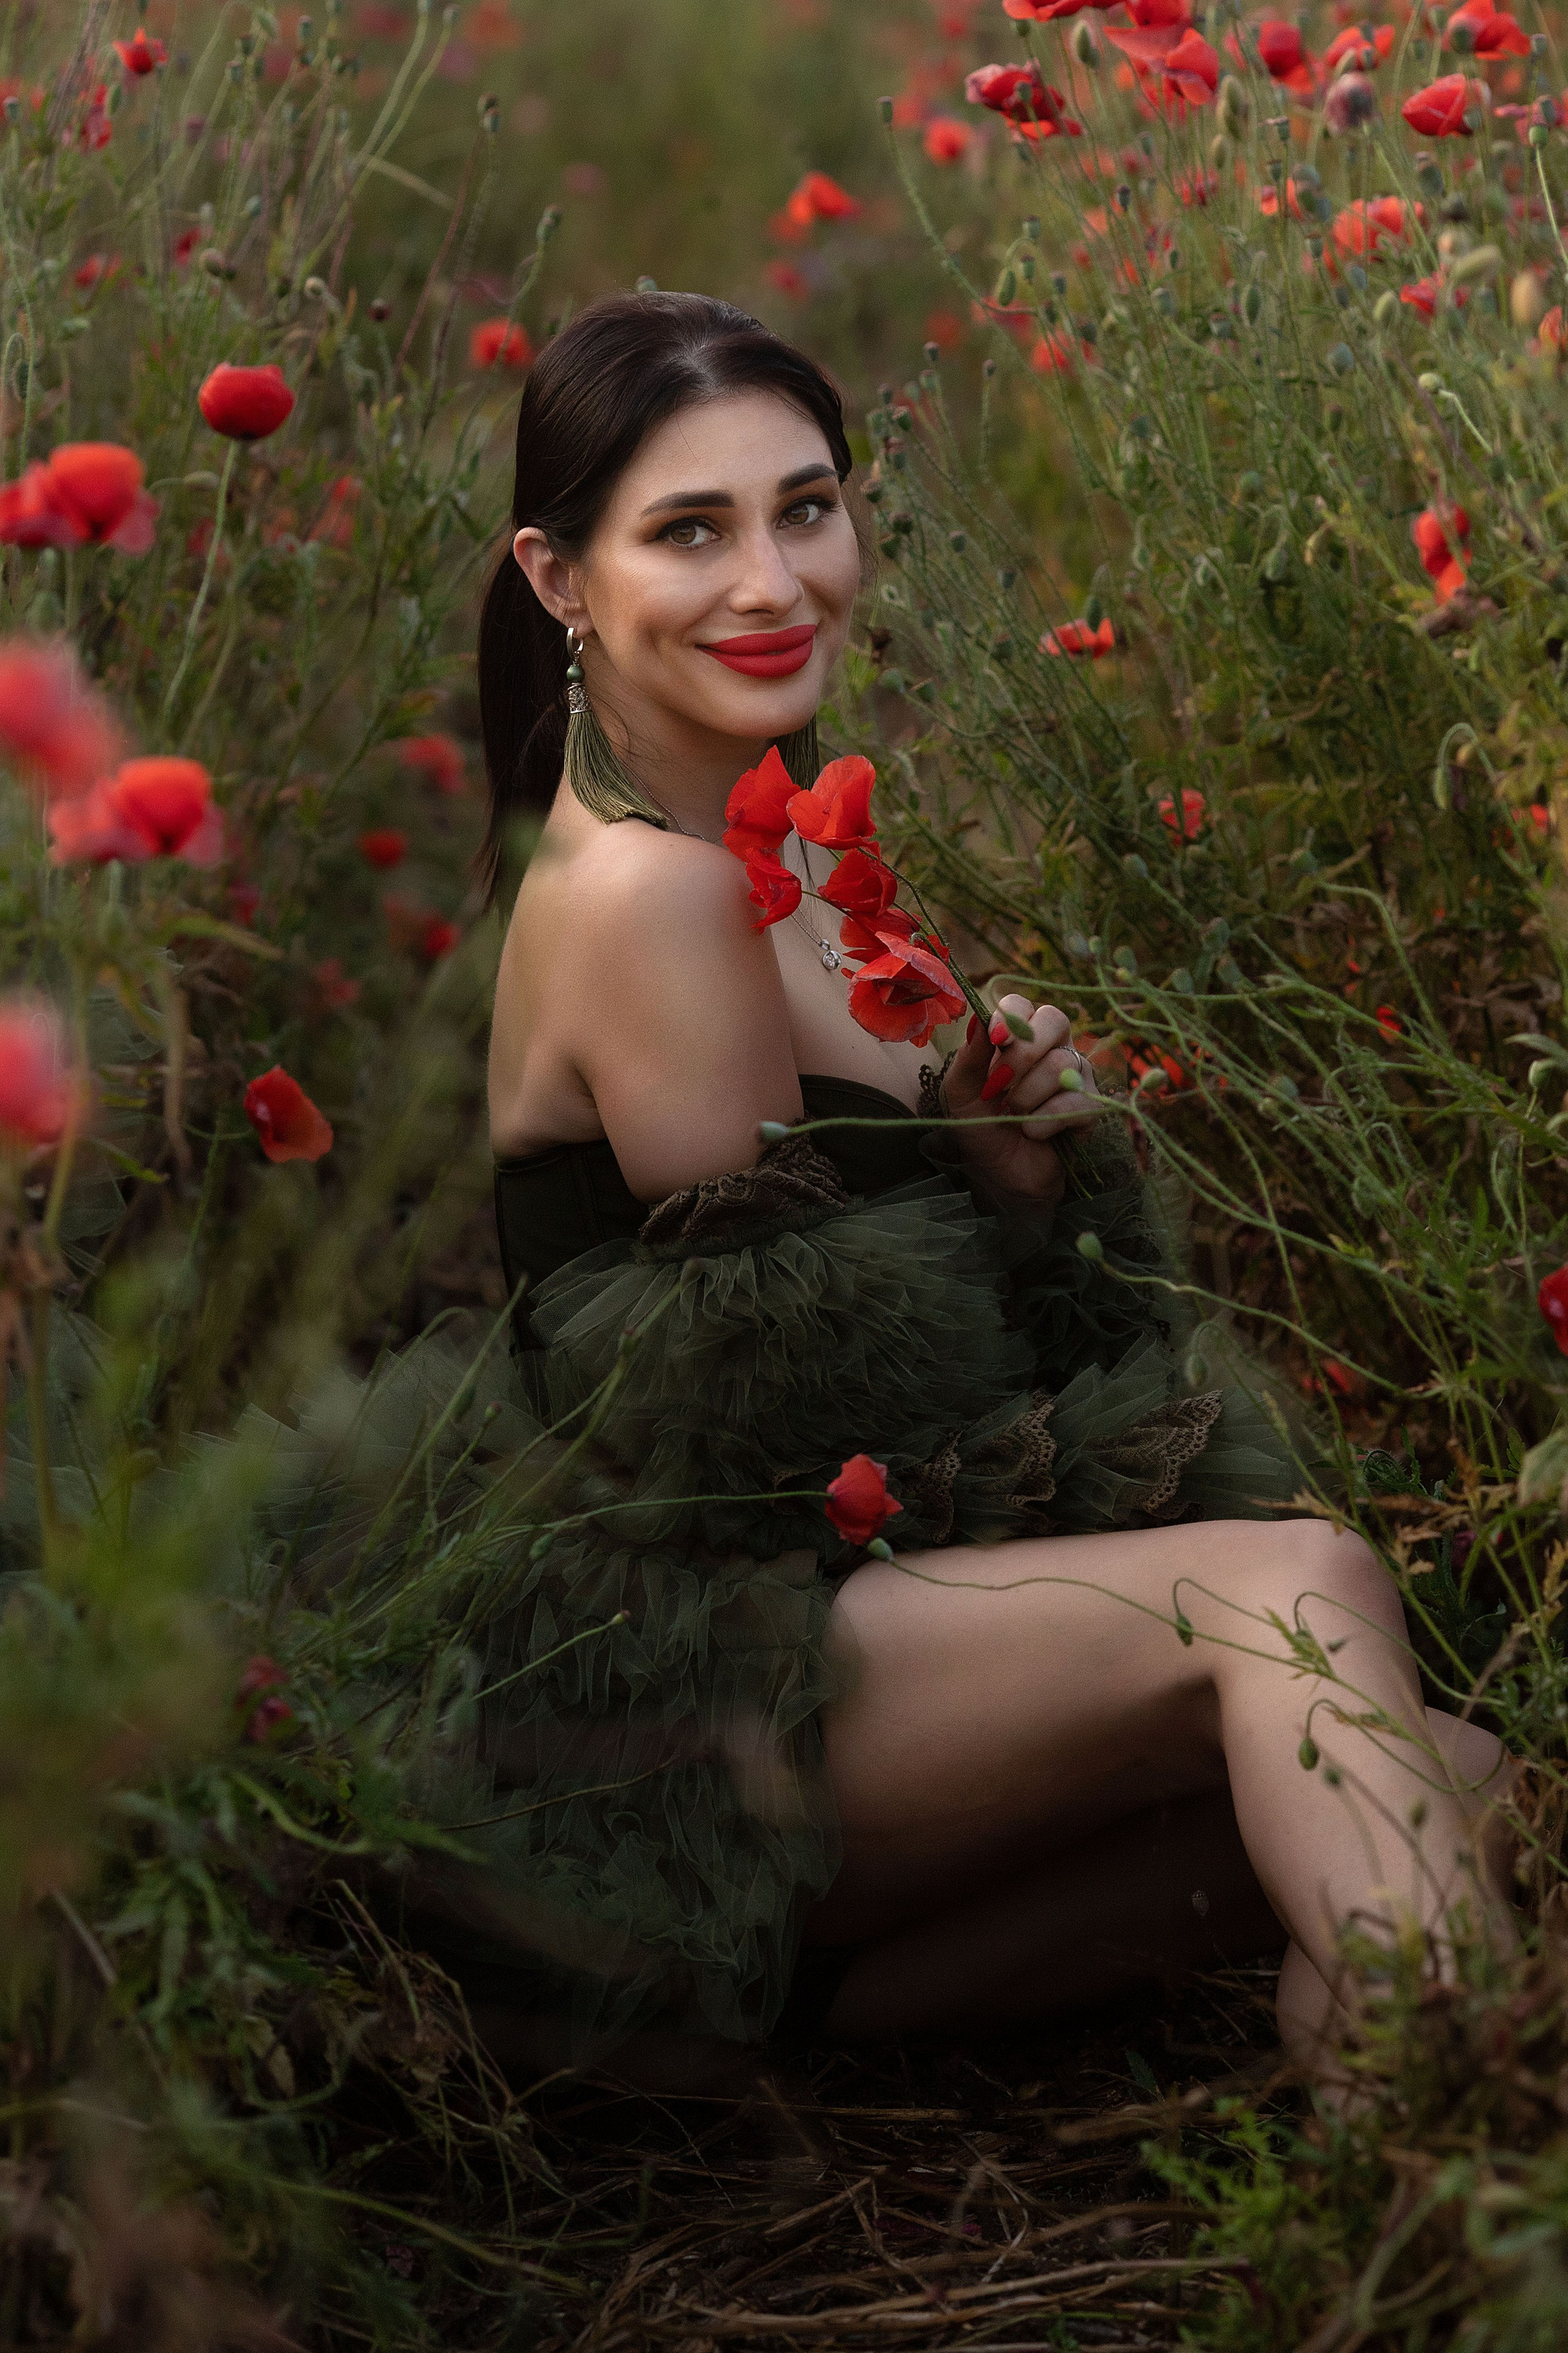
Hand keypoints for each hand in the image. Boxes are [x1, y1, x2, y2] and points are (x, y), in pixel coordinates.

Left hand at [941, 994, 1099, 1205]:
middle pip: (1055, 1019)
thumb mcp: (961, 1095)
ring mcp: (1075, 1075)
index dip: (1011, 1017)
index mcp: (1017, 1039)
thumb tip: (978, 1018)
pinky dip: (1045, 1121)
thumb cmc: (981, 1129)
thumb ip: (969, 1057)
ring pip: (1061, 1064)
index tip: (996, 1039)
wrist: (1001, 1176)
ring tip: (1014, 1116)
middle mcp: (1051, 1048)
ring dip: (1027, 1097)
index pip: (1021, 1006)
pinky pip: (1076, 1099)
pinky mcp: (1091, 1105)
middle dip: (1023, 1052)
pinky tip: (1034, 1133)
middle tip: (1000, 1084)